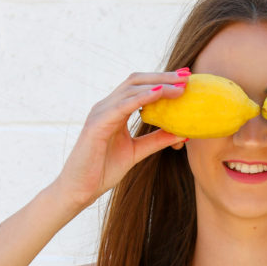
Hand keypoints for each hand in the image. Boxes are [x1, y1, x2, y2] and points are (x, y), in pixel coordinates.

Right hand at [54, 71, 189, 208]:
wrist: (79, 189)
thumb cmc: (102, 171)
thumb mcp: (136, 152)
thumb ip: (156, 140)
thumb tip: (182, 133)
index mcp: (114, 110)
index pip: (140, 86)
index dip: (162, 79)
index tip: (185, 78)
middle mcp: (106, 106)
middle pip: (136, 81)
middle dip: (163, 76)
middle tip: (186, 75)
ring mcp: (100, 113)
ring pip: (131, 89)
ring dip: (157, 84)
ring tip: (179, 86)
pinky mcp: (97, 124)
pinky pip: (122, 106)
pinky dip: (141, 98)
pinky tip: (159, 94)